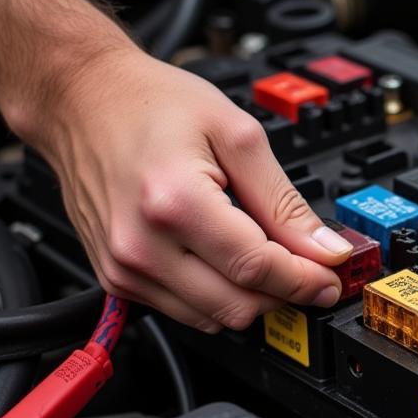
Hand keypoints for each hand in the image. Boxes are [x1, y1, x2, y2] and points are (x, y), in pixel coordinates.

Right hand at [31, 47, 352, 332]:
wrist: (84, 99)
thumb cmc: (152, 104)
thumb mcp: (237, 134)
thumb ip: (284, 200)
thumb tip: (324, 247)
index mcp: (175, 203)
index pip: (256, 268)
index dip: (305, 279)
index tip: (333, 278)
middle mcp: (142, 246)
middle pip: (237, 306)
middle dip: (284, 292)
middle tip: (311, 269)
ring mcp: (124, 267)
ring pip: (213, 319)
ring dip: (252, 298)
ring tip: (269, 258)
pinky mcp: (116, 278)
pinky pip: (184, 311)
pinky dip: (217, 295)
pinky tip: (229, 260)